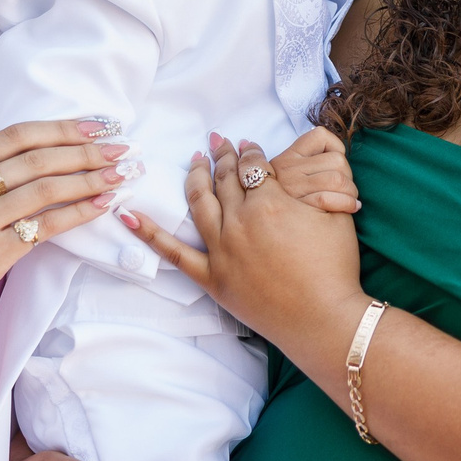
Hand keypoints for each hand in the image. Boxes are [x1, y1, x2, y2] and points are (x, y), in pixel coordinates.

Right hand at [0, 119, 128, 368]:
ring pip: (46, 188)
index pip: (16, 135)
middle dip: (87, 150)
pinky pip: (46, 226)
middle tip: (123, 147)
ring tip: (123, 173)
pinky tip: (104, 205)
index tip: (96, 126)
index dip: (61, 128)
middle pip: (38, 158)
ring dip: (92, 178)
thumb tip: (31, 161)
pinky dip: (80, 212)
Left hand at [125, 133, 366, 366]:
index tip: (247, 144)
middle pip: (225, 178)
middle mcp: (239, 222)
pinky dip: (148, 233)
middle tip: (219, 141)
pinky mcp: (212, 278)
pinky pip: (173, 253)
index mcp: (269, 202)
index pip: (253, 165)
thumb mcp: (333, 216)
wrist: (324, 319)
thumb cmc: (334, 269)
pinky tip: (127, 215)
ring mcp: (221, 250)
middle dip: (222, 156)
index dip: (250, 151)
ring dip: (196, 176)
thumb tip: (293, 170)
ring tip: (195, 159)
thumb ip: (310, 188)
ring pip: (199, 202)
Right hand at [273, 126, 359, 213]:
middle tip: (344, 190)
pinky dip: (348, 202)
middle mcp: (286, 169)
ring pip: (339, 177)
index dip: (336, 148)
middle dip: (348, 175)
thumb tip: (319, 150)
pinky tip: (351, 208)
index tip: (336, 165)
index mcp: (285, 158)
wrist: (279, 248)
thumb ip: (303, 166)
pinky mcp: (302, 204)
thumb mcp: (284, 184)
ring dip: (351, 191)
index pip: (321, 136)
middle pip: (337, 159)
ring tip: (349, 200)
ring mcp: (293, 186)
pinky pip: (334, 195)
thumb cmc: (288, 216)